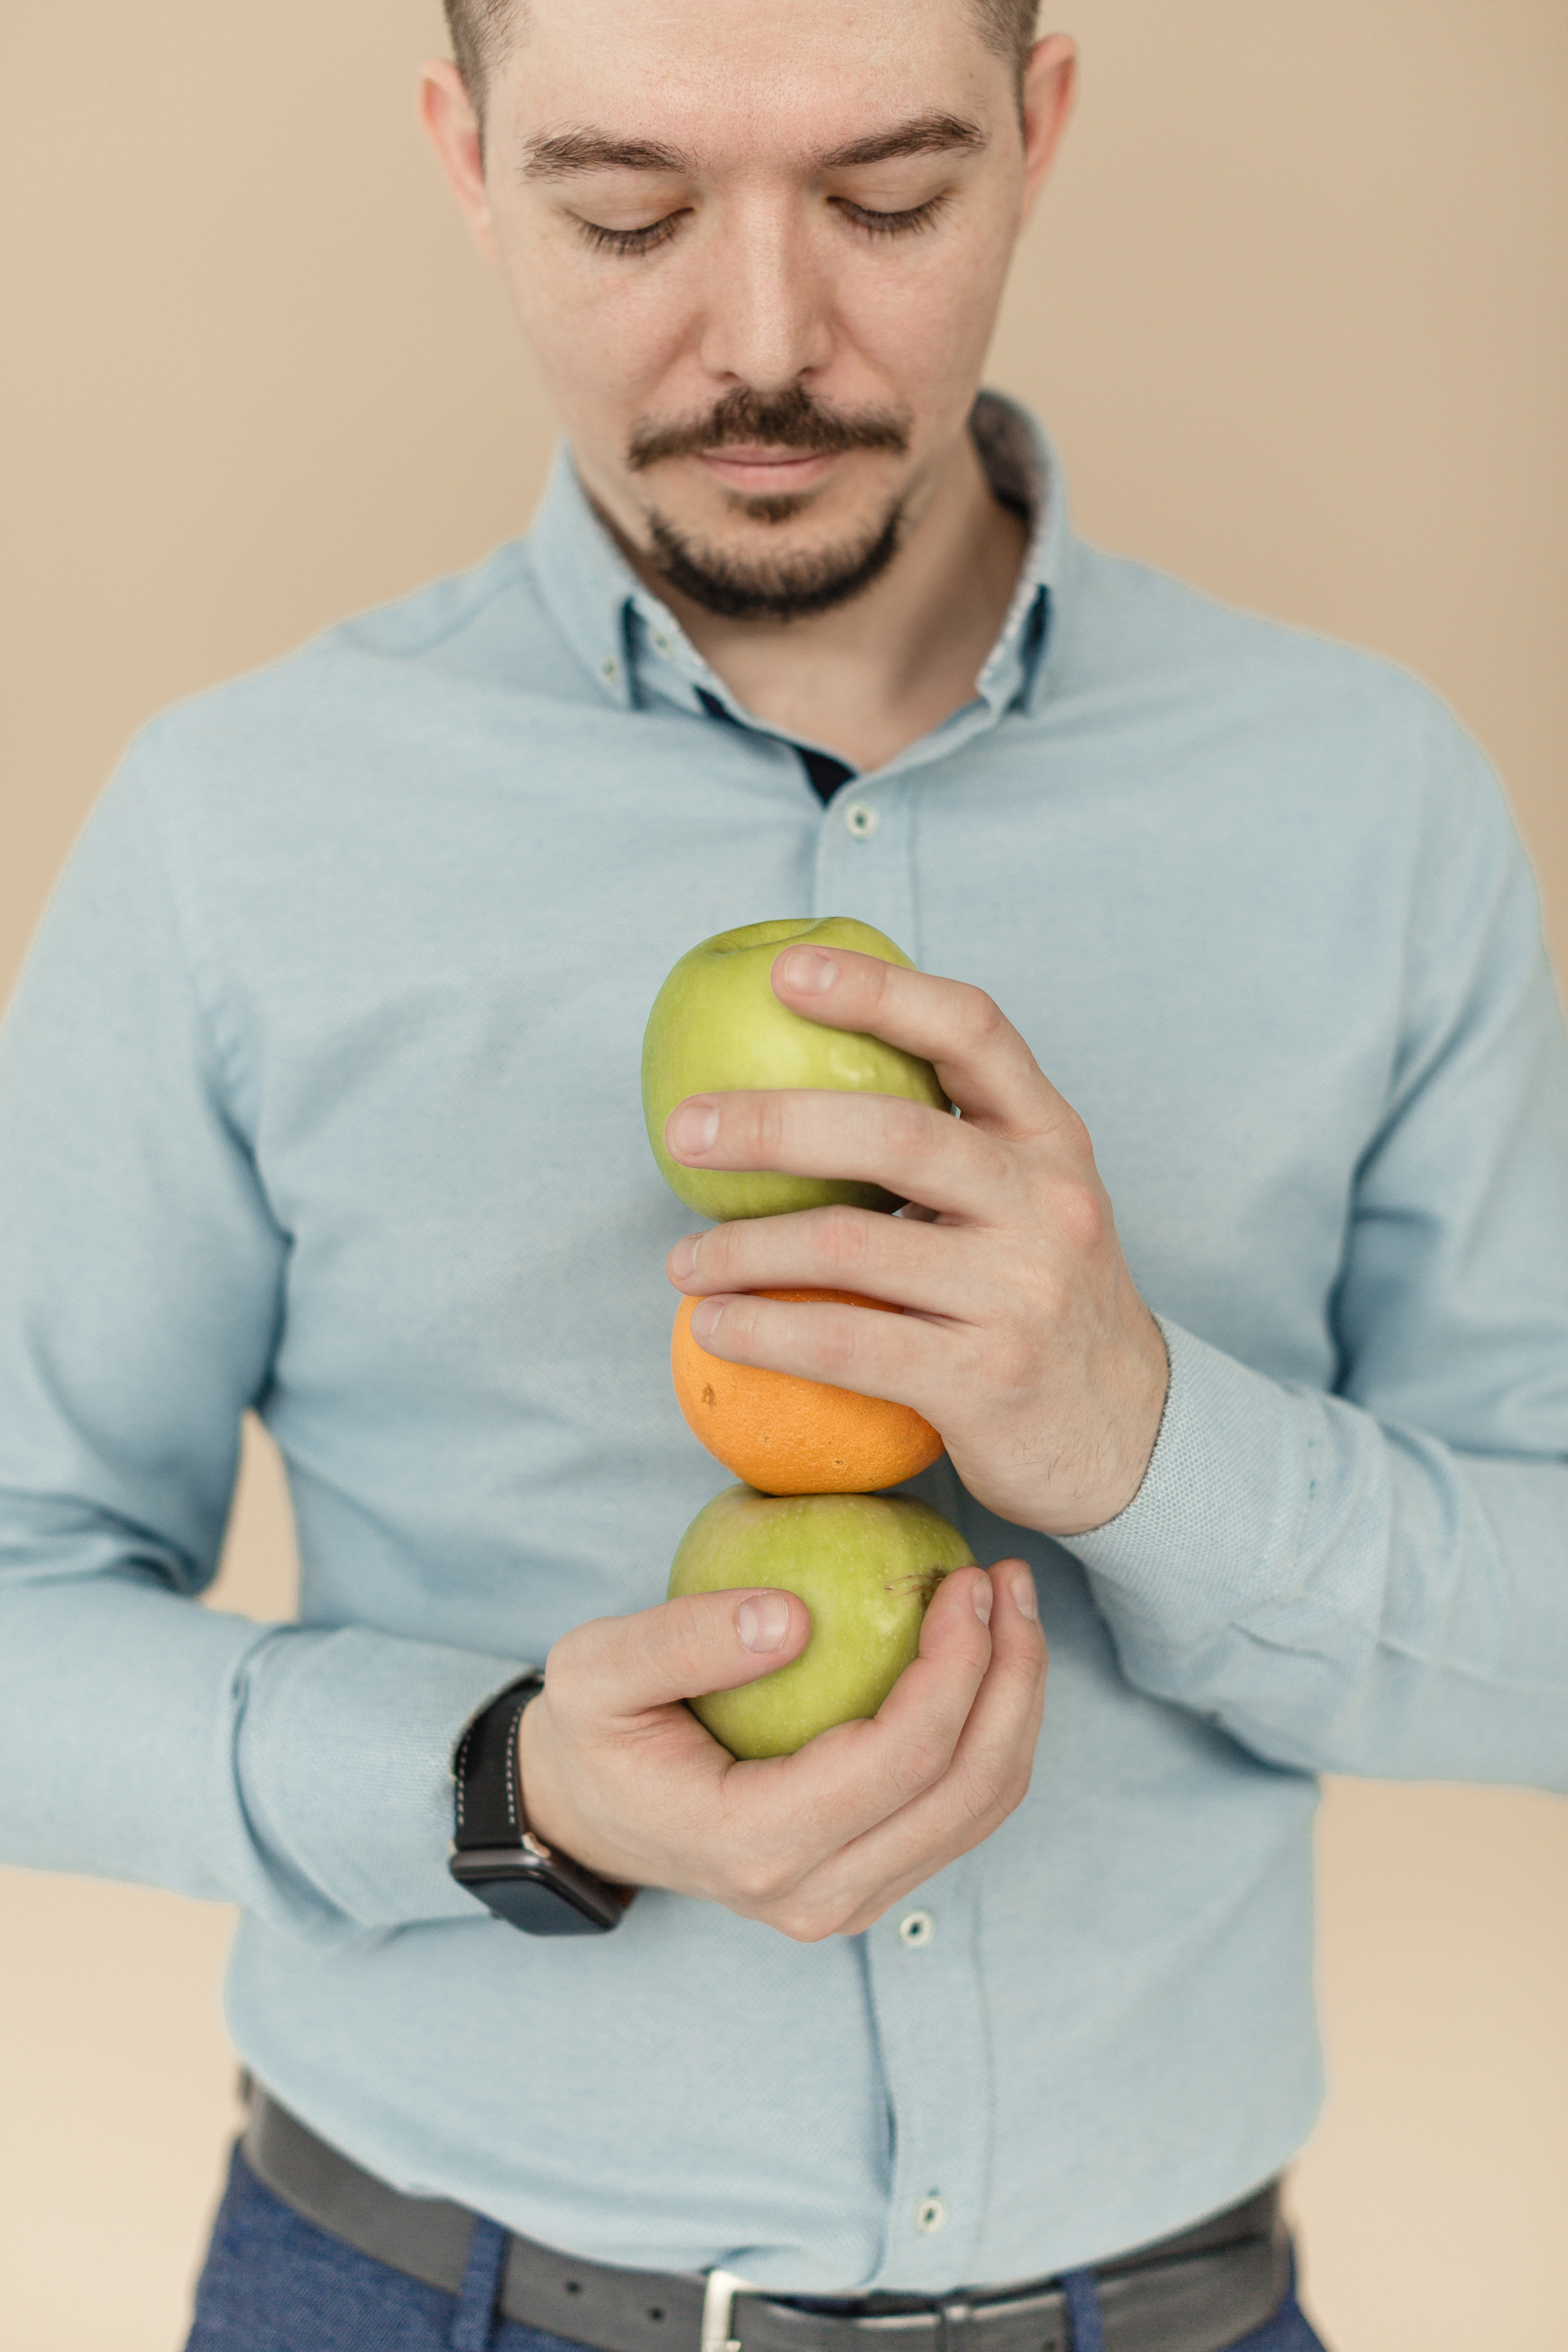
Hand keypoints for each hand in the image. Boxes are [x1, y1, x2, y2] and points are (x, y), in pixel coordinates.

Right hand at [517, 1560, 1045, 1938]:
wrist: (590, 1815)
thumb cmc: (592, 1732)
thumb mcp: (594, 1670)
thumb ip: (679, 1642)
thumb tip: (791, 1618)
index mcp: (754, 1845)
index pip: (899, 1759)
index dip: (955, 1666)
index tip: (967, 1579)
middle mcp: (816, 1895)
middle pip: (967, 1789)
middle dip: (1012, 1676)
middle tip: (1011, 1581)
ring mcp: (850, 1902)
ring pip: (981, 1808)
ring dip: (1016, 1702)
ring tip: (1013, 1607)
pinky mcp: (870, 1883)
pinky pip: (962, 1813)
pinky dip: (992, 1732)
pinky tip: (985, 1656)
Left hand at [663, 944, 1168, 1538]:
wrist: (1131, 1439)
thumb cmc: (1039, 1303)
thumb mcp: (1026, 1204)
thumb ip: (946, 1149)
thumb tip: (785, 1091)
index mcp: (1052, 1138)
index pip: (972, 1030)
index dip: (879, 990)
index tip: (785, 973)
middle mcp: (1048, 1202)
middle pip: (894, 1132)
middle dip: (770, 1124)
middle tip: (682, 1131)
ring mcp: (1022, 1292)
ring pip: (852, 1245)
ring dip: (743, 1250)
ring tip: (682, 1262)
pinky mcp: (988, 1379)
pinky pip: (848, 1341)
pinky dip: (763, 1332)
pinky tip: (712, 1328)